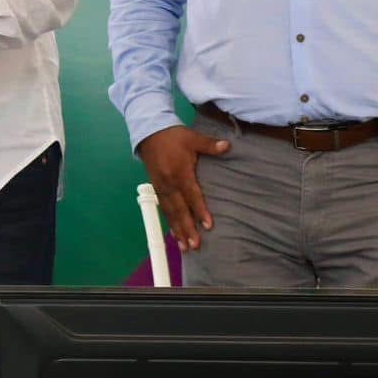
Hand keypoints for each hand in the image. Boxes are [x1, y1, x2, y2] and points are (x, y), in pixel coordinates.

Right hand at [138, 125, 229, 250]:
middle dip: (187, 228)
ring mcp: (161, 187)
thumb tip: (228, 146)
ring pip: (170, 213)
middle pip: (179, 210)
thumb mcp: (193, 138)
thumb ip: (210, 145)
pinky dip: (169, 222)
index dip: (200, 210)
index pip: (192, 195)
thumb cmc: (174, 136)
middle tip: (194, 245)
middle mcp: (169, 184)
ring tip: (184, 246)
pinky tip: (174, 233)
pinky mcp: (156, 188)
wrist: (149, 132)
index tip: (207, 225)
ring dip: (177, 230)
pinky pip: (163, 208)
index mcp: (180, 173)